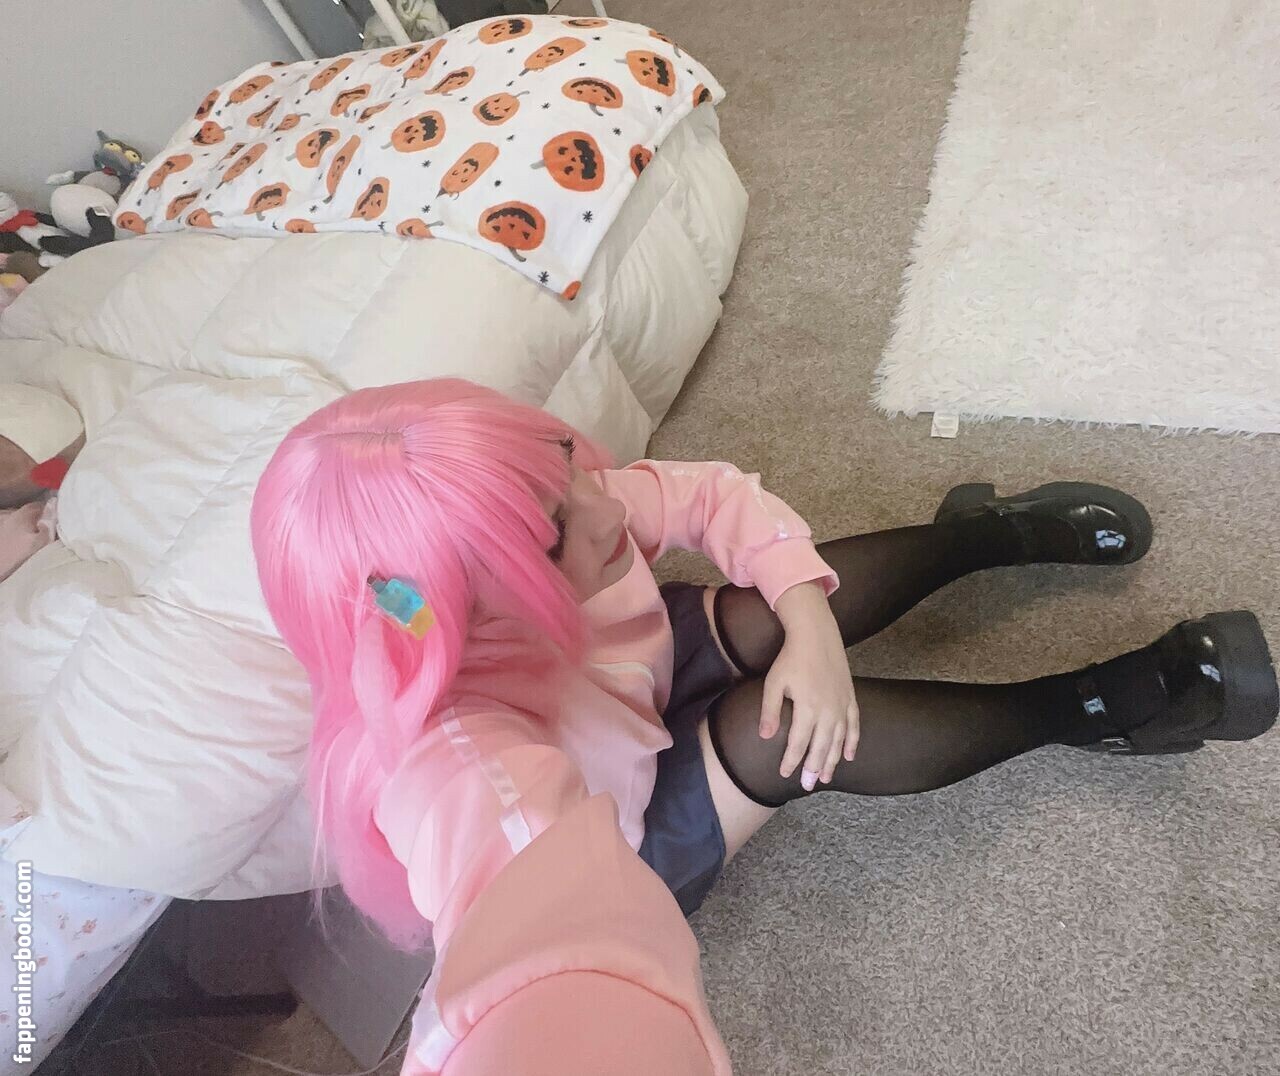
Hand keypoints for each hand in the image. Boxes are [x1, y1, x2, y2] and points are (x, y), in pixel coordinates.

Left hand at [762, 584, 858, 790]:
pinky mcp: (850, 697)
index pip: (799, 743)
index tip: (784, 774)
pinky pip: (854, 725)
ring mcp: (842, 705)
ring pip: (838, 740)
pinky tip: (849, 756)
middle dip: (813, 768)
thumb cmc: (791, 657)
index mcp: (808, 708)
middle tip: (808, 785)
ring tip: (826, 778)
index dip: (791, 761)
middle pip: (821, 747)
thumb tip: (765, 737)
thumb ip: (770, 710)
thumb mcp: (774, 682)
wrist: (816, 634)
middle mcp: (828, 711)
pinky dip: (853, 742)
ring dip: (832, 761)